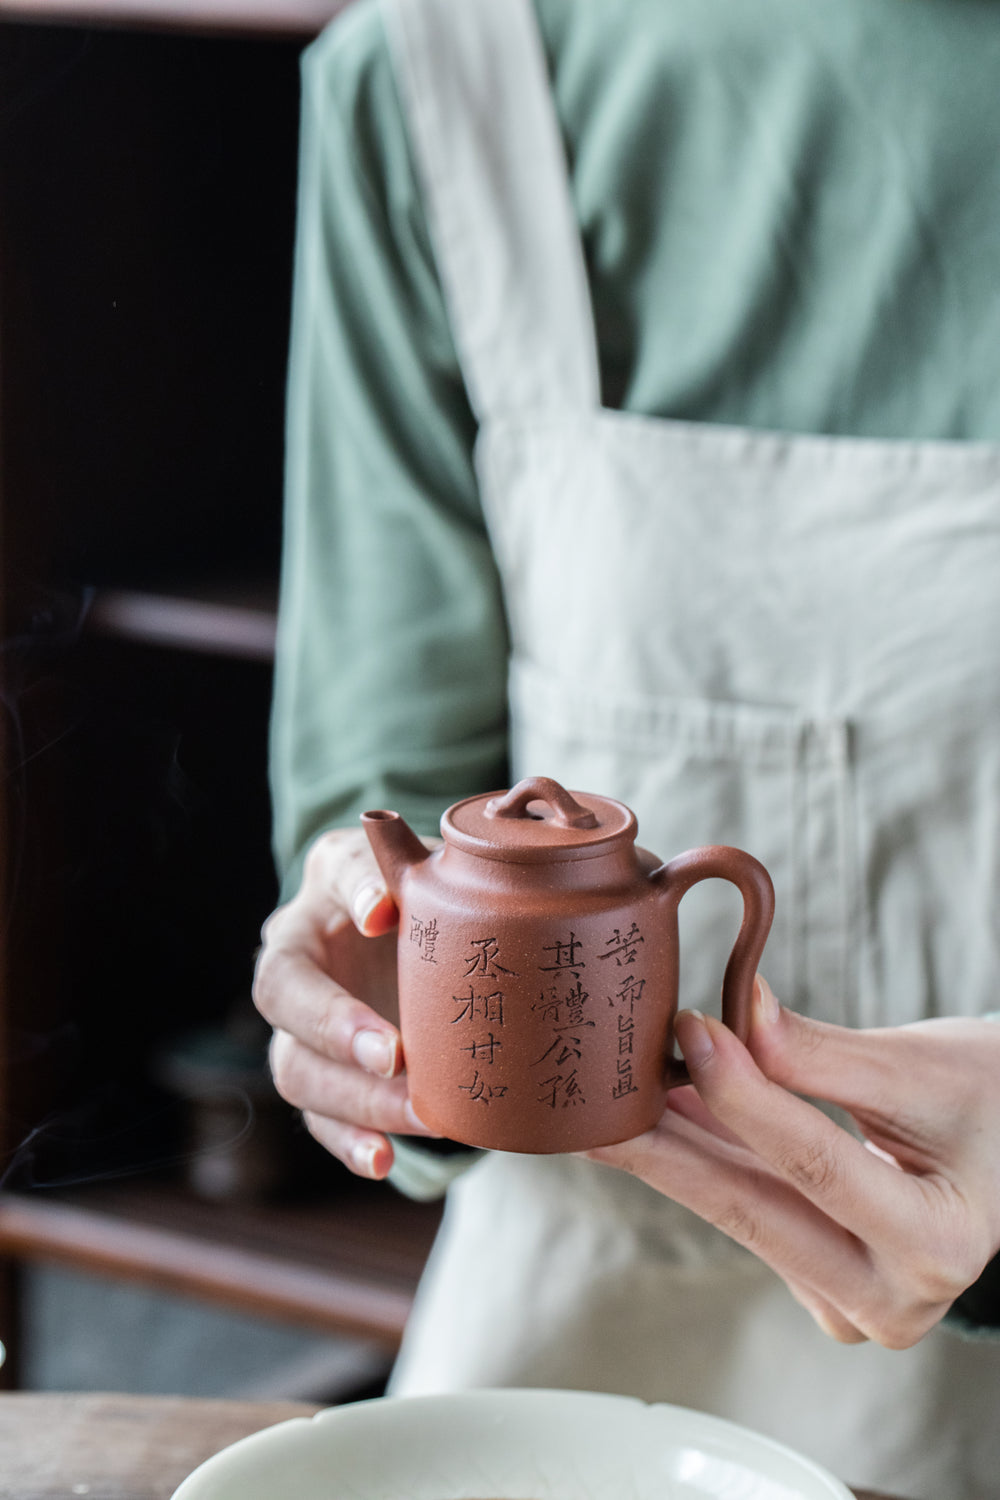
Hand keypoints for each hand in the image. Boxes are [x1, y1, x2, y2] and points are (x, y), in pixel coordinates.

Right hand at [252, 827, 439, 1177]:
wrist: (428, 934)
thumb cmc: (420, 891)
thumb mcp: (414, 864)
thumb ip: (398, 871)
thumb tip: (382, 909)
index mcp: (312, 910)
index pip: (314, 906)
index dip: (344, 915)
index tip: (386, 921)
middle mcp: (294, 971)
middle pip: (284, 1004)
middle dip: (336, 1033)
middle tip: (395, 1056)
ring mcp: (302, 1032)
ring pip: (298, 1072)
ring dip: (356, 1100)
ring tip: (420, 1115)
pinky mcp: (327, 1078)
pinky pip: (321, 1120)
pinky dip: (350, 1143)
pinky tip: (384, 1160)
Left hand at [589, 979, 999, 1348]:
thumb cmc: (989, 1099)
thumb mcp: (921, 1067)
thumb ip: (821, 1053)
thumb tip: (736, 1013)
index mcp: (936, 1244)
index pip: (813, 1164)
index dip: (741, 1095)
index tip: (687, 1030)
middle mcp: (893, 1298)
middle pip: (753, 1209)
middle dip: (663, 1145)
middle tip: (587, 1098)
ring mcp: (852, 1304)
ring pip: (739, 1212)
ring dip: (671, 1149)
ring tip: (601, 1099)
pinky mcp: (821, 1286)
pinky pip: (748, 1214)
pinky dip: (704, 1159)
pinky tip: (652, 1116)